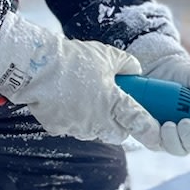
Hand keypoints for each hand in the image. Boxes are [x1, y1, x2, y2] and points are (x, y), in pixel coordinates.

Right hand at [0, 13, 161, 148]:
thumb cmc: (74, 59)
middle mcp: (97, 120)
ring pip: (94, 132)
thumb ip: (127, 64)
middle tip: (115, 110)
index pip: (137, 121)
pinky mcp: (58, 128)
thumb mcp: (107, 54)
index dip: (148, 128)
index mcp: (113, 102)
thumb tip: (136, 70)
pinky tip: (66, 101)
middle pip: (117, 134)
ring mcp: (77, 127)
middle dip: (119, 126)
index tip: (153, 130)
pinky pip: (71, 127)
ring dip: (95, 121)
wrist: (36, 66)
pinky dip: (73, 118)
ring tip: (86, 100)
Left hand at [129, 33, 189, 156]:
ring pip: (178, 149)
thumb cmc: (183, 74)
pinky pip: (155, 144)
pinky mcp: (153, 137)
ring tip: (168, 124)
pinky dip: (155, 136)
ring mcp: (173, 137)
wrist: (154, 66)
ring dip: (174, 139)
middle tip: (186, 124)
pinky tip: (155, 124)